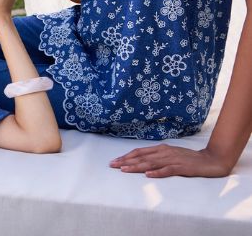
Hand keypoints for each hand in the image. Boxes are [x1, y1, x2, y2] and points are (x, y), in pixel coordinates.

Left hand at [110, 143, 231, 177]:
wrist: (210, 160)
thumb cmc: (189, 159)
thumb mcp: (170, 155)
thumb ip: (157, 157)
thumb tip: (142, 161)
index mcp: (161, 148)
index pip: (140, 152)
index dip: (127, 156)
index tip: (115, 161)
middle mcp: (165, 152)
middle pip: (142, 157)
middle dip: (126, 161)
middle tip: (113, 165)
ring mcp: (173, 159)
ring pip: (151, 163)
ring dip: (137, 166)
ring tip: (125, 170)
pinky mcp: (182, 168)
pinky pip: (168, 170)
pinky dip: (157, 172)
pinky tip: (149, 175)